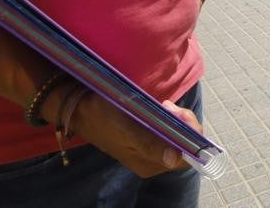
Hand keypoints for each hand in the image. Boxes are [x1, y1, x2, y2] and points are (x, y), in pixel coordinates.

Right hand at [62, 89, 202, 177]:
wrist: (79, 108)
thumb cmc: (101, 116)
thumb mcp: (125, 128)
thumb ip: (149, 144)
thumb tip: (173, 158)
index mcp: (147, 164)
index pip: (184, 158)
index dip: (190, 137)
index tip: (181, 115)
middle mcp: (150, 161)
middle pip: (183, 147)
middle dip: (183, 125)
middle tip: (169, 106)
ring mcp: (147, 150)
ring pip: (176, 138)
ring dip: (176, 120)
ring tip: (164, 105)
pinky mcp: (144, 138)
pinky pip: (167, 132)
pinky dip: (169, 119)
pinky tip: (161, 108)